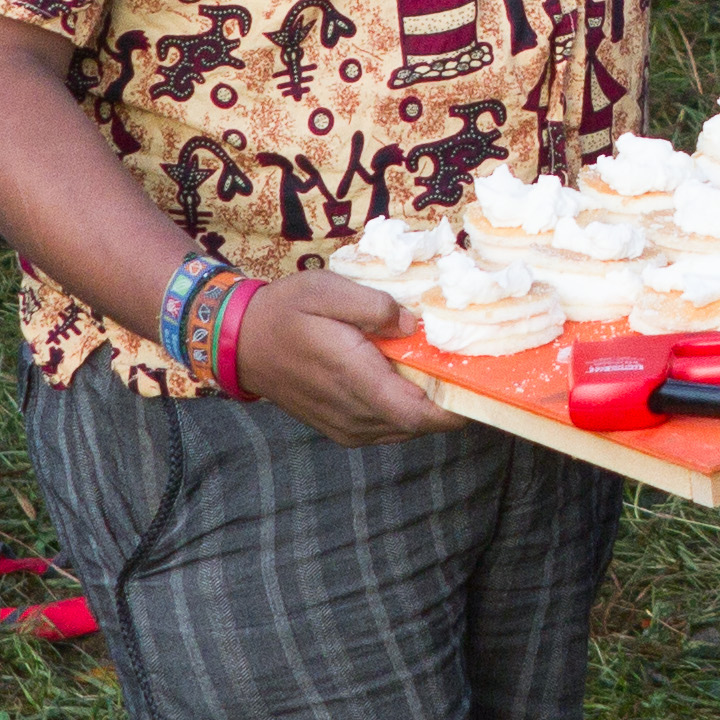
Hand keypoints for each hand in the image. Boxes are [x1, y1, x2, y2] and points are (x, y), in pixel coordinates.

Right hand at [235, 269, 467, 446]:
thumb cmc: (285, 311)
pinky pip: (387, 428)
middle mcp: (353, 414)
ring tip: (436, 370)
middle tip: (464, 367)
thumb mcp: (327, 290)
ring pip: (405, 428)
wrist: (240, 341)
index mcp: (355, 380)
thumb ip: (373, 306)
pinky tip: (406, 380)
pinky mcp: (341, 430)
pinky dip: (404, 409)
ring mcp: (346, 427)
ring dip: (425, 405)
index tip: (480, 384)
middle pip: (419, 423)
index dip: (454, 408)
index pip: (417, 414)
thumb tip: (410, 325)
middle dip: (447, 400)